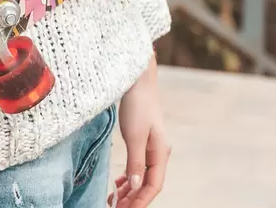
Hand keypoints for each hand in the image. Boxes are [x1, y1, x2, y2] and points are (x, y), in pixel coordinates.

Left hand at [108, 55, 170, 206]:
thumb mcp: (135, 135)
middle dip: (133, 200)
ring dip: (130, 190)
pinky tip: (118, 184)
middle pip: (147, 184)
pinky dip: (128, 178)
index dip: (141, 202)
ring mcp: (150, 146)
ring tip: (114, 201)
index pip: (153, 186)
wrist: (138, 79)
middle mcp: (158, 152)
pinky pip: (137, 166)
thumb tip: (134, 186)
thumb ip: (135, 162)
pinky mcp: (141, 140)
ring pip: (141, 176)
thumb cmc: (138, 105)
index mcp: (160, 153)